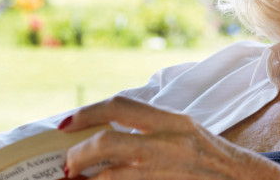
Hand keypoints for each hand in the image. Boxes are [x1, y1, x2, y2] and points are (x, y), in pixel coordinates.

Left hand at [59, 96, 279, 179]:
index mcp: (173, 120)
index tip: (65, 126)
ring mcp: (171, 170)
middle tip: (68, 165)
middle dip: (80, 155)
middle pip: (108, 141)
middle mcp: (171, 142)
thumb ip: (151, 131)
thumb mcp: (186, 134)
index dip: (86, 113)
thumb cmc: (215, 160)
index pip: (120, 106)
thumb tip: (103, 136)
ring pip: (114, 176)